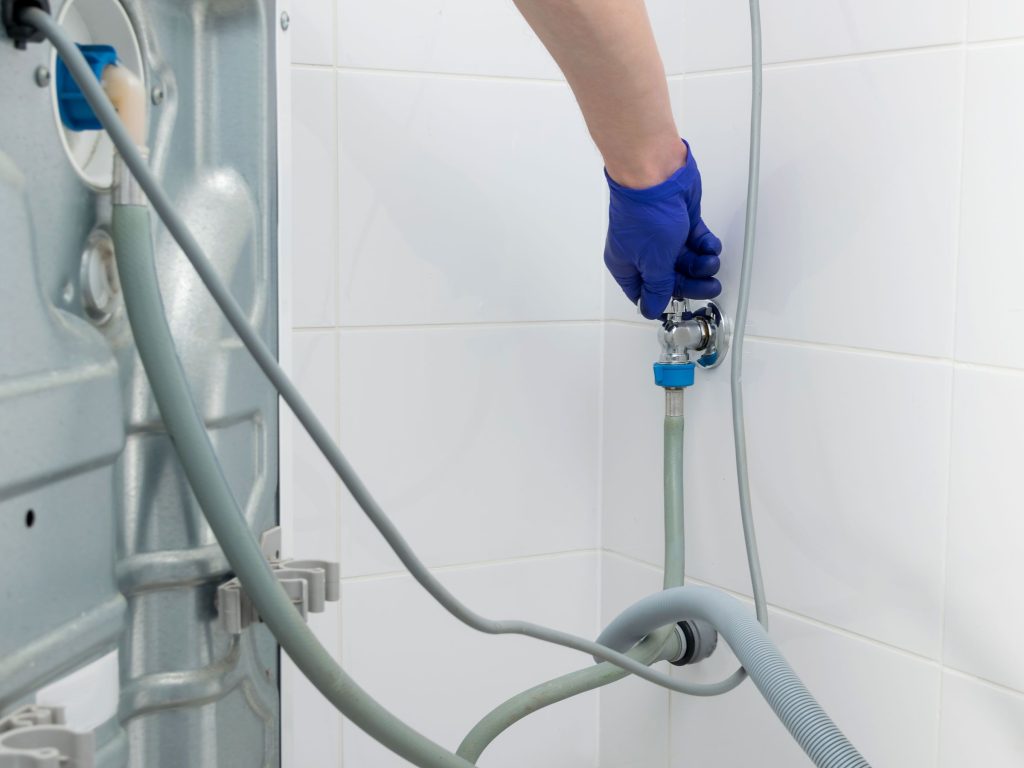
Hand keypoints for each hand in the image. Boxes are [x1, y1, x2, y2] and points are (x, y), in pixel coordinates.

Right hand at [603, 141, 722, 319]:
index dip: (663, 301)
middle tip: (710, 286)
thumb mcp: (653, 261)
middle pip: (670, 278)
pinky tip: (709, 245)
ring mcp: (662, 236)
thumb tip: (652, 308)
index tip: (682, 304)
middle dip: (692, 283)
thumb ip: (657, 288)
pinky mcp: (680, 221)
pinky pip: (696, 241)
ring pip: (686, 260)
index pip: (645, 293)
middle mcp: (643, 252)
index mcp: (627, 264)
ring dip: (702, 264)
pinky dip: (705, 245)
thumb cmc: (645, 213)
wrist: (656, 174)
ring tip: (710, 261)